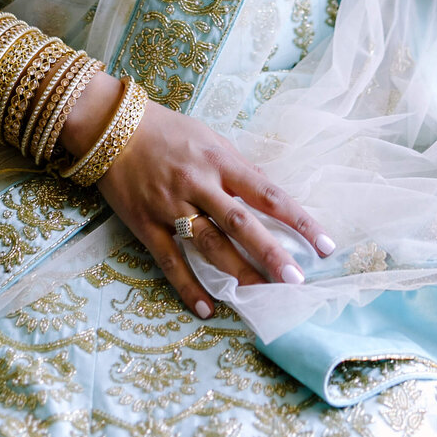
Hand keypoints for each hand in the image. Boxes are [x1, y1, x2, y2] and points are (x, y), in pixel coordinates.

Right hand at [95, 96, 333, 318]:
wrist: (112, 127)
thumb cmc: (168, 130)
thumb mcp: (210, 138)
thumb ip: (237, 168)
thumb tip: (269, 194)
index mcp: (219, 160)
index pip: (268, 193)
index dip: (298, 219)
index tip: (325, 244)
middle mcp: (199, 183)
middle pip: (241, 223)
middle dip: (270, 253)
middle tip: (296, 281)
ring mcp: (171, 206)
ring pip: (210, 245)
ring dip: (238, 273)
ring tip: (262, 297)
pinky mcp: (146, 225)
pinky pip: (171, 261)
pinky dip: (189, 287)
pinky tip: (207, 309)